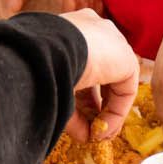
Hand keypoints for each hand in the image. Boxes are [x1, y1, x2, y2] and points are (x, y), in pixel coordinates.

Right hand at [59, 8, 138, 141]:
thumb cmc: (36, 65)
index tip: (73, 113)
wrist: (47, 50)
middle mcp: (93, 31)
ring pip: (112, 84)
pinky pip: (123, 91)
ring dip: (104, 112)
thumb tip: (78, 133)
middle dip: (93, 104)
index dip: (78, 92)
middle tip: (87, 127)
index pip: (80, 62)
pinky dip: (114, 113)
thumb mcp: (46, 84)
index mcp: (70, 29)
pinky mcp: (126, 58)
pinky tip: (101, 130)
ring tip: (95, 134)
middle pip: (99, 74)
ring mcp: (112, 42)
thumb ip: (63, 104)